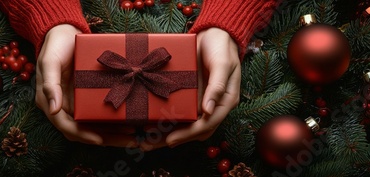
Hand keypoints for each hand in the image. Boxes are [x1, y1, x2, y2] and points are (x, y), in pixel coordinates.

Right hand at [35, 24, 137, 147]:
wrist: (64, 33)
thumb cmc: (55, 46)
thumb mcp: (49, 61)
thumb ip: (50, 85)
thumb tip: (54, 109)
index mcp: (50, 103)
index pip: (66, 126)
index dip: (83, 134)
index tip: (100, 139)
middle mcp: (64, 107)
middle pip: (84, 131)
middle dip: (106, 138)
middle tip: (129, 140)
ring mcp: (77, 103)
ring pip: (94, 126)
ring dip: (113, 133)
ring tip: (134, 135)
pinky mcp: (87, 97)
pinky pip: (100, 113)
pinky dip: (113, 120)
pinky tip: (130, 121)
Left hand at [140, 28, 240, 150]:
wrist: (214, 34)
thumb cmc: (221, 48)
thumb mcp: (222, 63)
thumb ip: (217, 86)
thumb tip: (208, 110)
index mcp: (224, 102)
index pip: (206, 125)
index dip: (188, 134)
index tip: (170, 140)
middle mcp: (211, 106)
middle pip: (193, 130)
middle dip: (172, 139)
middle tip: (150, 145)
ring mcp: (199, 101)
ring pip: (184, 124)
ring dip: (166, 133)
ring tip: (146, 141)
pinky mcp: (189, 94)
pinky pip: (177, 110)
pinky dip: (165, 118)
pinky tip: (150, 122)